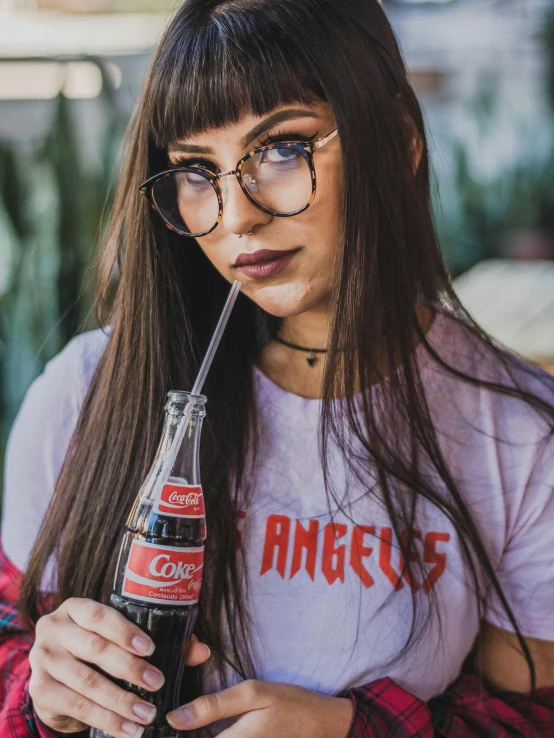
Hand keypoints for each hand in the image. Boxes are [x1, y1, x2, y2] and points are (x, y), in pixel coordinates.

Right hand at [29, 597, 210, 736]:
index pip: (99, 615)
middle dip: (129, 668)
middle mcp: (53, 629)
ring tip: (147, 714)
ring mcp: (42, 660)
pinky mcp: (40, 690)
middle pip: (94, 649)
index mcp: (75, 608)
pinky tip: (128, 728)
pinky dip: (106, 720)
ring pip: (86, 682)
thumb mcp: (121, 638)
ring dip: (120, 701)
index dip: (124, 631)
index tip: (151, 648)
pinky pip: (77, 707)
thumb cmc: (97, 649)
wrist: (56, 676)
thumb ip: (160, 641)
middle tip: (157, 682)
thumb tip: (201, 651)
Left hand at [166, 679, 353, 737]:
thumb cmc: (290, 705)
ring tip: (192, 721)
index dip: (172, 733)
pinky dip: (214, 735)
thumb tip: (174, 717)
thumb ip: (213, 706)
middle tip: (175, 720)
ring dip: (197, 733)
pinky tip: (211, 727)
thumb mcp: (253, 694)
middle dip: (184, 733)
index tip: (160, 722)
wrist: (325, 727)